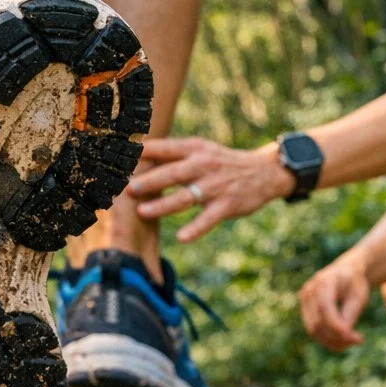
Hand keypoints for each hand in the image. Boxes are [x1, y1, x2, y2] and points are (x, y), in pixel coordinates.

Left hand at [130, 137, 294, 241]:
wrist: (263, 172)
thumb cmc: (221, 162)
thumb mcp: (200, 150)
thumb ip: (172, 154)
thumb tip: (136, 156)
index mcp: (195, 149)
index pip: (166, 148)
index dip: (144, 152)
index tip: (122, 157)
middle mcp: (204, 165)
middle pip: (173, 173)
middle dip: (149, 181)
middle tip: (128, 189)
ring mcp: (216, 186)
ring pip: (186, 197)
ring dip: (163, 205)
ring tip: (143, 212)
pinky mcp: (227, 205)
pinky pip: (208, 219)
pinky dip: (195, 229)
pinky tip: (181, 238)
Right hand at [298, 255, 369, 350]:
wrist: (344, 272)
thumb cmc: (354, 283)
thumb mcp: (358, 296)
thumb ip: (350, 315)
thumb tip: (344, 337)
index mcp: (324, 282)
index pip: (325, 308)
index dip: (337, 327)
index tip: (356, 339)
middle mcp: (309, 290)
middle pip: (318, 322)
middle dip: (337, 337)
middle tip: (358, 341)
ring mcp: (304, 300)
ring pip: (313, 329)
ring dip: (332, 341)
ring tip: (351, 342)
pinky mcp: (304, 309)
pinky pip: (313, 329)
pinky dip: (327, 339)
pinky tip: (343, 341)